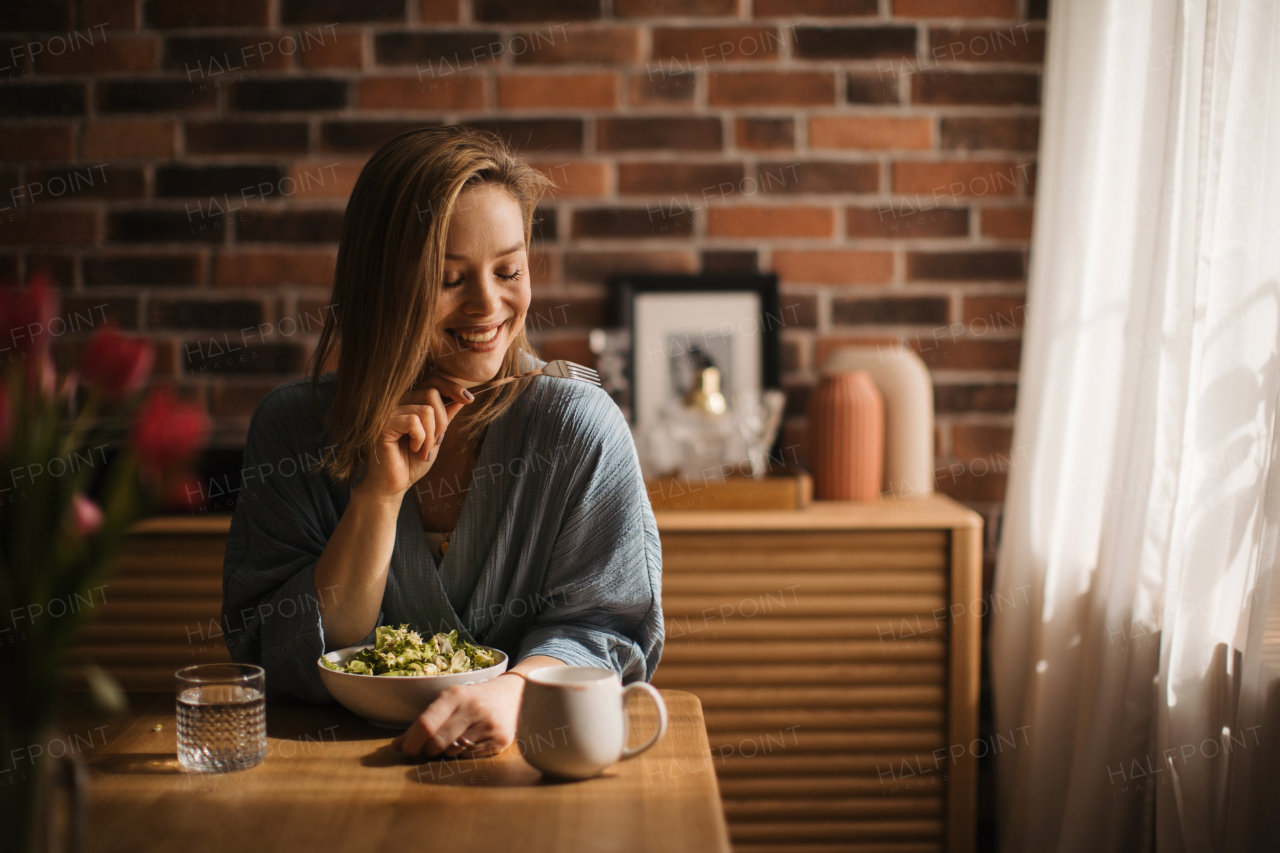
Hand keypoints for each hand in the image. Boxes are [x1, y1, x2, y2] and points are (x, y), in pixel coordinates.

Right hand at [353, 376, 473, 501]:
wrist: (394, 485)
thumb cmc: (412, 462)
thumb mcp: (436, 437)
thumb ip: (446, 417)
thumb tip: (463, 398)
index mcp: (410, 401)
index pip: (432, 381)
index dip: (452, 387)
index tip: (469, 400)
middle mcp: (397, 402)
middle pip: (432, 393)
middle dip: (442, 422)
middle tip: (437, 442)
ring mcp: (388, 411)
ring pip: (426, 409)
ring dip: (431, 435)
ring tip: (423, 450)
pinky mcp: (383, 424)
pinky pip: (413, 420)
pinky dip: (420, 438)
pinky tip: (413, 448)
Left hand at [392, 673, 524, 759]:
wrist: (515, 694)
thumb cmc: (473, 699)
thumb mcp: (449, 701)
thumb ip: (424, 722)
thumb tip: (397, 746)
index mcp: (456, 695)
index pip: (426, 724)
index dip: (412, 742)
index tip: (405, 751)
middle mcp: (474, 708)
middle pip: (437, 742)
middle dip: (427, 750)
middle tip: (428, 748)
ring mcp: (489, 726)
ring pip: (452, 752)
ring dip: (447, 751)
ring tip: (456, 738)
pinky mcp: (500, 741)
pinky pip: (470, 757)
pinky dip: (464, 754)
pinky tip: (472, 740)